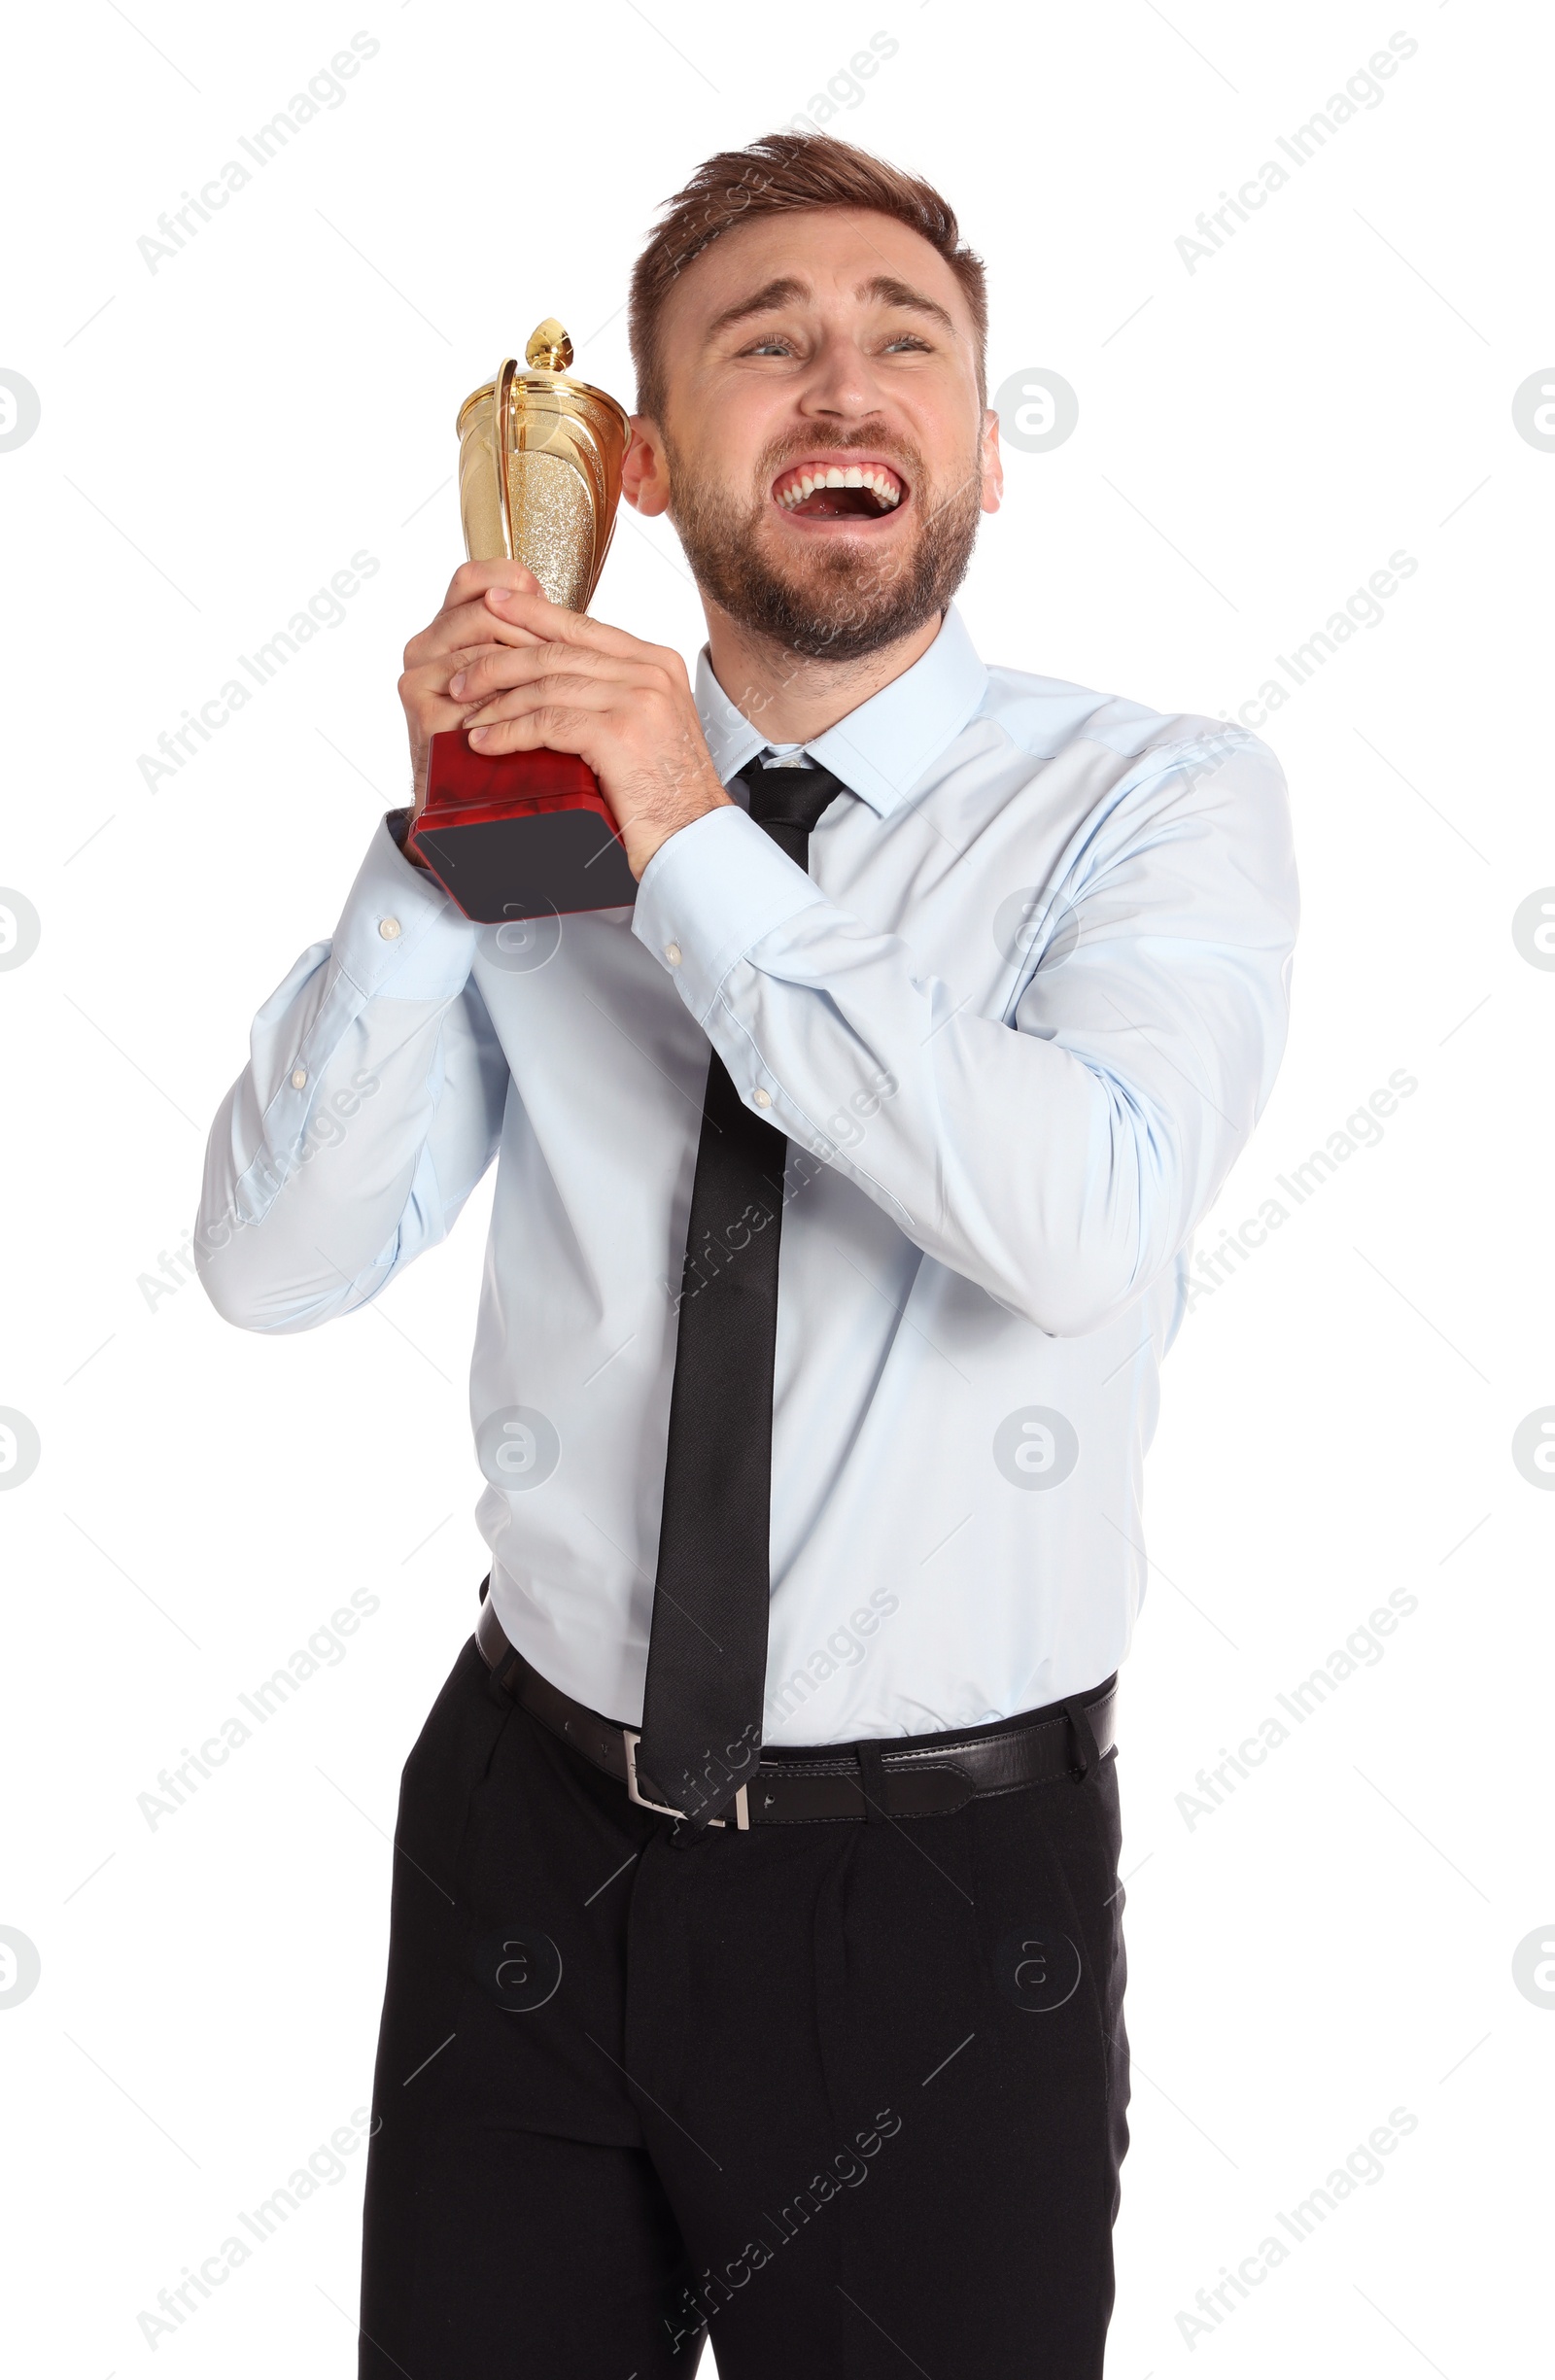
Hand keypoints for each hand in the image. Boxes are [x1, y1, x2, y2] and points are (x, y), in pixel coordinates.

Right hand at [397, 558, 549, 818]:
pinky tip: (546, 717)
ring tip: (570, 687)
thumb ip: (524, 645)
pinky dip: (516, 706)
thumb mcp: (514, 683)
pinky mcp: (425, 717)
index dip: (512, 580)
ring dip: (532, 668)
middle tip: (577, 653)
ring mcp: (420, 682)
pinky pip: (482, 698)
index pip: (471, 580)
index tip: (549, 598)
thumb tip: (565, 612)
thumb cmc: (503, 742)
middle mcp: (422, 650)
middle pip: (485, 612)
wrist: (472, 808)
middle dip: (536, 631)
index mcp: (442, 632)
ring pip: (486, 653)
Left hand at [448, 583, 731, 877]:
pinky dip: (508, 733)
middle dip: (500, 661)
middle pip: (557, 651)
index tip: (493, 603)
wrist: (694, 837)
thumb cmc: (667, 793)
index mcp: (657, 662)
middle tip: (462, 677)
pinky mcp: (619, 733)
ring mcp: (638, 699)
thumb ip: (612, 692)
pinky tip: (486, 742)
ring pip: (547, 684)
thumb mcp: (646, 725)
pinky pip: (547, 722)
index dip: (532, 612)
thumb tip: (557, 675)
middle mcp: (650, 672)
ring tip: (467, 715)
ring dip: (498, 701)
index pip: (582, 626)